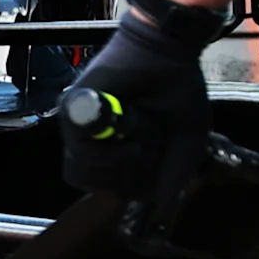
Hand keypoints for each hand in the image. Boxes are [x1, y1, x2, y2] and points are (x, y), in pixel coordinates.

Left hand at [60, 0, 217, 224]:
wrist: (166, 51)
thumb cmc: (176, 89)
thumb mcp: (186, 138)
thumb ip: (175, 173)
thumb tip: (163, 207)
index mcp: (112, 144)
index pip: (105, 184)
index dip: (128, 187)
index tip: (151, 176)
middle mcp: (91, 136)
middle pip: (90, 182)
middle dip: (123, 181)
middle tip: (147, 160)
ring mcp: (79, 123)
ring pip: (83, 170)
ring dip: (117, 166)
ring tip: (140, 146)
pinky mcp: (72, 108)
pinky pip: (82, 146)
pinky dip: (109, 150)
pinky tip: (131, 138)